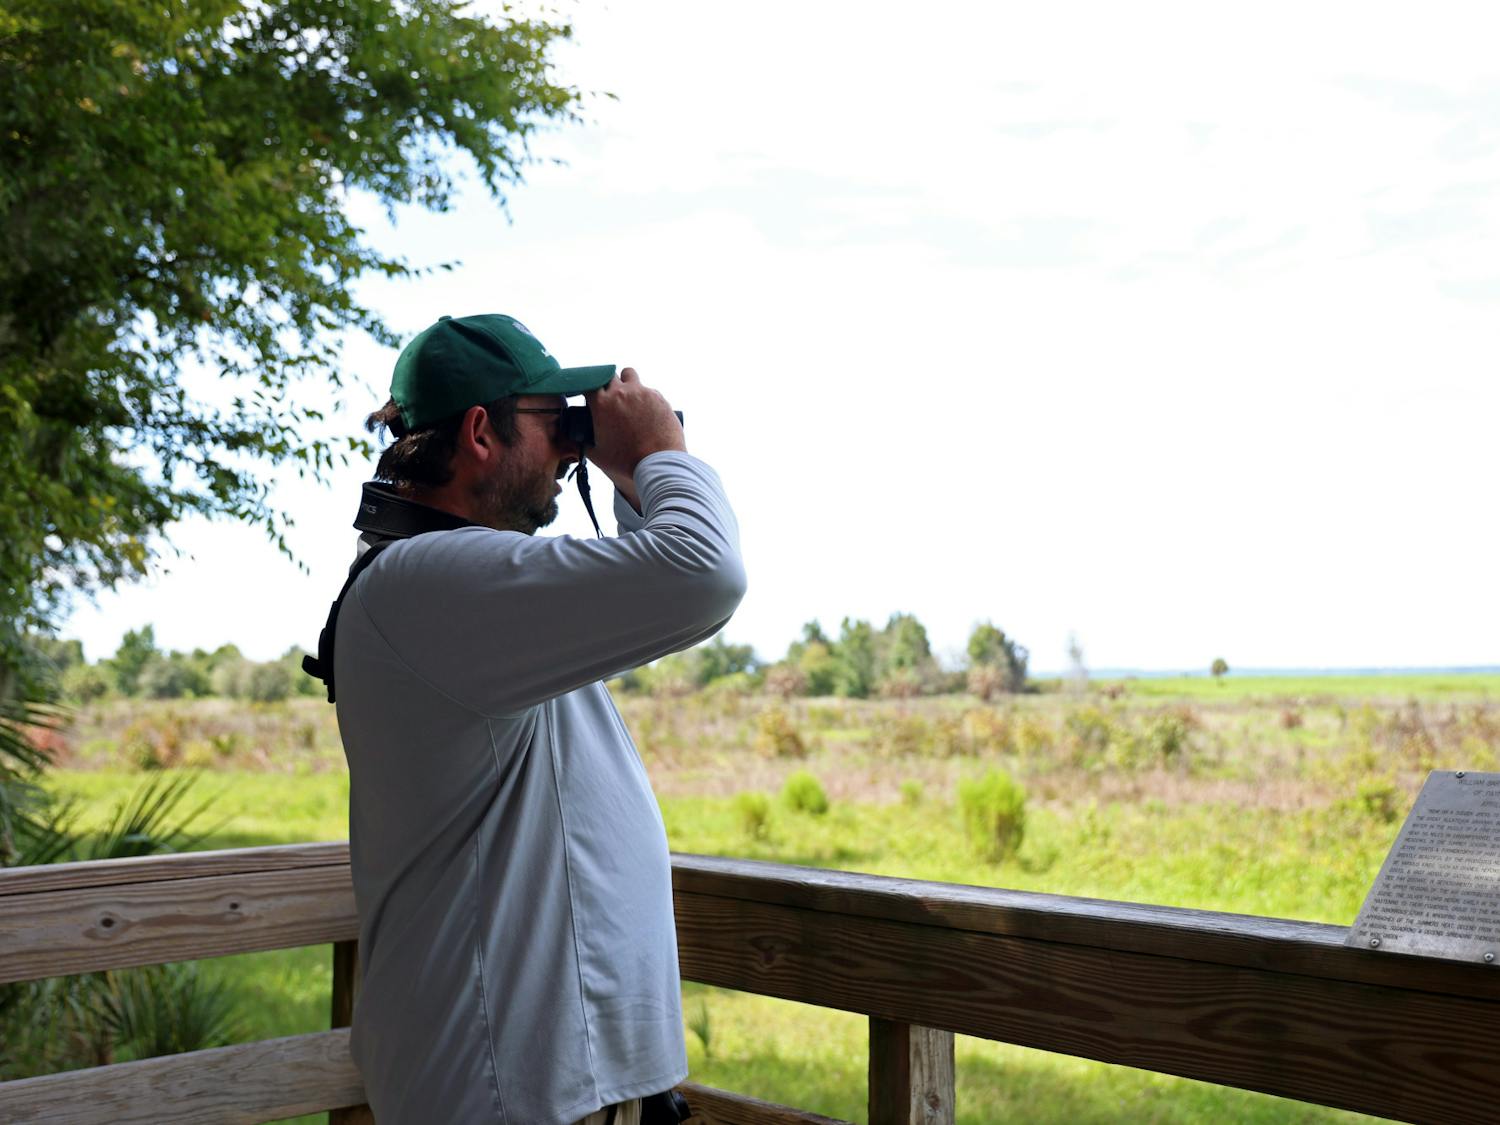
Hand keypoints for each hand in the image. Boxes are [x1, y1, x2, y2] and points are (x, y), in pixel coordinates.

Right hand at [584, 368, 685, 491]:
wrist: (657, 463)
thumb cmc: (626, 461)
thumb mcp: (596, 454)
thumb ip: (583, 443)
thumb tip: (578, 439)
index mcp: (602, 403)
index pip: (588, 383)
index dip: (588, 389)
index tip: (590, 396)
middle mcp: (621, 392)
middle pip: (608, 375)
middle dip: (607, 384)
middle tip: (610, 398)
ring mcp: (641, 392)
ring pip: (629, 374)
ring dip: (626, 382)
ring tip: (629, 397)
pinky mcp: (658, 397)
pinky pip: (648, 389)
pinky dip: (645, 397)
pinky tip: (647, 412)